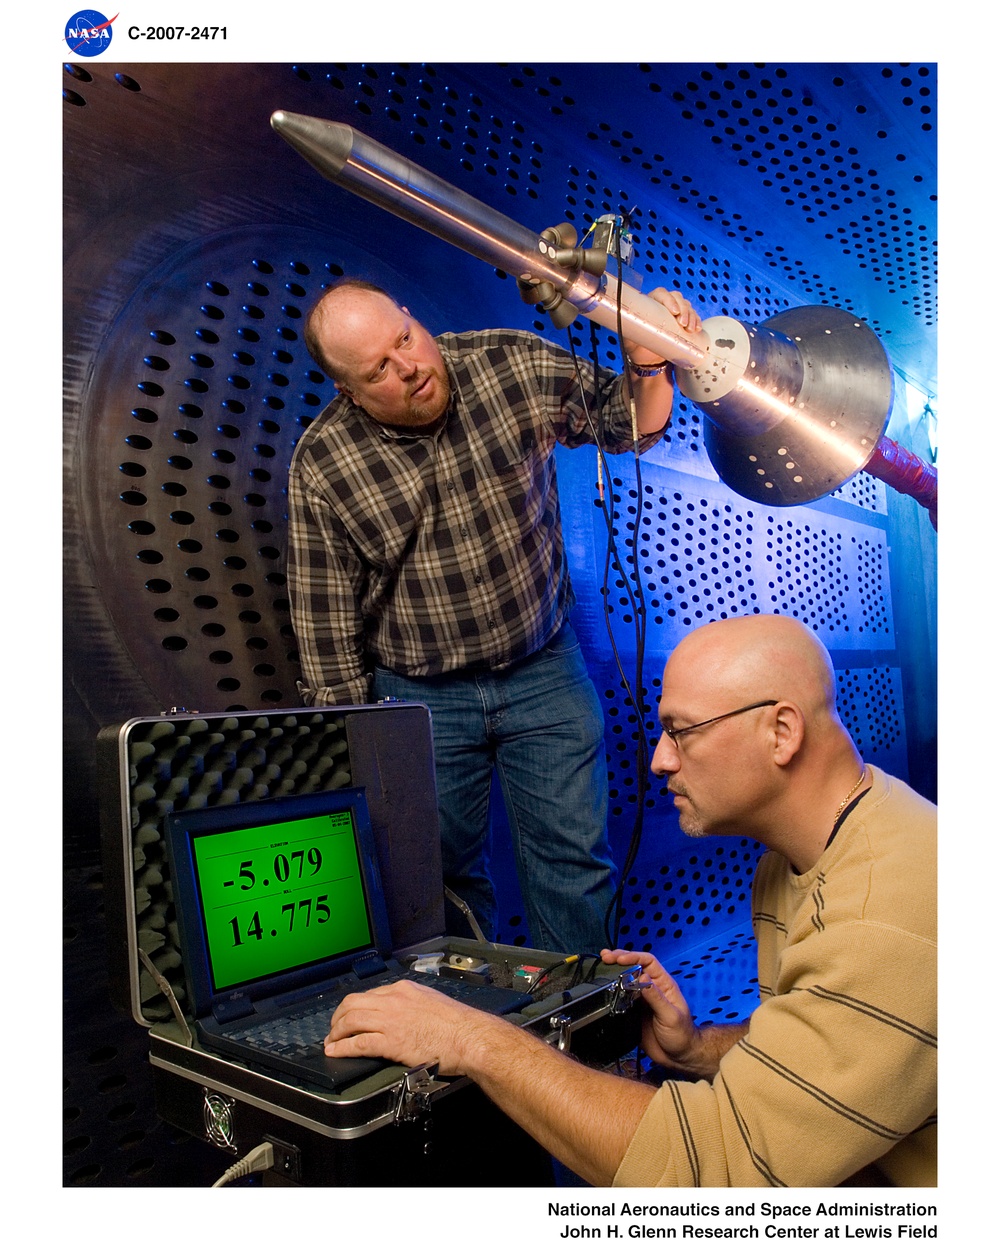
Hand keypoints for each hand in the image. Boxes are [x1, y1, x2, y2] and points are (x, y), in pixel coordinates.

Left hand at [323, 979, 502, 1074]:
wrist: (468, 1037)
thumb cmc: (458, 1025)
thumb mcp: (433, 1003)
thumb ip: (415, 1006)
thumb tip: (406, 1017)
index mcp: (404, 989)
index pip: (371, 994)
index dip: (355, 1007)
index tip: (350, 1016)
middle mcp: (394, 1000)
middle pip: (353, 1003)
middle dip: (338, 1016)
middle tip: (334, 1029)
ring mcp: (391, 1020)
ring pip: (351, 1020)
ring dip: (337, 1032)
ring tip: (331, 1042)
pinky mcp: (391, 1041)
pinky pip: (358, 1042)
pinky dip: (343, 1047)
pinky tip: (336, 1052)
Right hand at [601, 948, 699, 1067]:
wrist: (679, 1057)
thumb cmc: (683, 1035)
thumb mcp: (671, 1015)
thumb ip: (656, 997)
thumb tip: (642, 978)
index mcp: (664, 985)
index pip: (648, 962)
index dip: (633, 957)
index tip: (619, 958)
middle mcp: (652, 989)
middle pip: (634, 967)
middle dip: (619, 959)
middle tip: (605, 957)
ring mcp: (642, 1000)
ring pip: (626, 981)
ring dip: (614, 973)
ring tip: (602, 966)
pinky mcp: (634, 1012)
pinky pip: (621, 998)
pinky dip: (612, 992)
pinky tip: (605, 989)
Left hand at [623, 289, 701, 365]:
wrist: (648, 361)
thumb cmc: (637, 347)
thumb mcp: (629, 337)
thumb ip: (626, 327)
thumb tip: (618, 317)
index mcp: (650, 304)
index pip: (661, 294)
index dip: (669, 300)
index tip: (674, 312)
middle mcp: (663, 306)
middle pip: (677, 298)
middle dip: (683, 310)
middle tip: (683, 324)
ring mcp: (675, 314)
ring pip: (687, 306)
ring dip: (691, 316)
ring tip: (691, 329)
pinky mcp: (683, 322)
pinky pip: (693, 317)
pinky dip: (697, 321)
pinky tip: (697, 329)